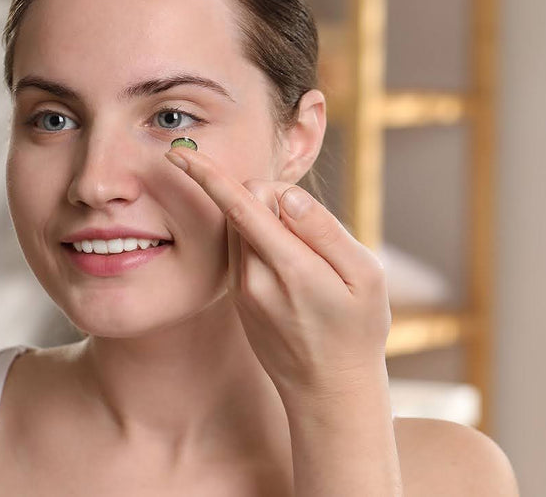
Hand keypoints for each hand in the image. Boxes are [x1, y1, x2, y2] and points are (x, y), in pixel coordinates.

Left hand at [165, 147, 391, 400]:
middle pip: (242, 208)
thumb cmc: (357, 331)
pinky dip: (261, 243)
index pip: (240, 207)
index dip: (208, 176)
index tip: (179, 153)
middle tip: (312, 230)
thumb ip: (325, 230)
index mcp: (289, 268)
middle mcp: (254, 278)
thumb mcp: (366, 277)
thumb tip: (286, 196)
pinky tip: (293, 272)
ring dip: (263, 222)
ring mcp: (241, 290)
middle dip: (269, 197)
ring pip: (239, 228)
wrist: (329, 392)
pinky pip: (241, 252)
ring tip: (306, 257)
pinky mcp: (238, 299)